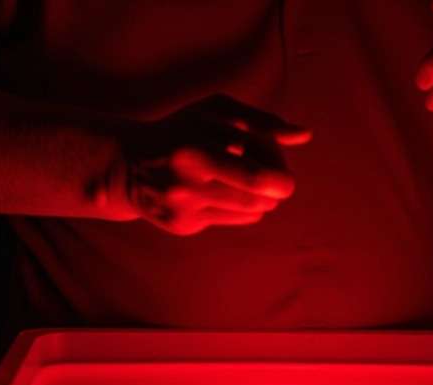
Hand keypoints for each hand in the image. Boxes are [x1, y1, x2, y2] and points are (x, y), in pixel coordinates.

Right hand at [118, 94, 310, 235]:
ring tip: (250, 182)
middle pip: (259, 199)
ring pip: (251, 212)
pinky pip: (234, 220)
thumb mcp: (215, 111)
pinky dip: (242, 208)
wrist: (128, 163)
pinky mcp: (183, 226)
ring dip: (263, 199)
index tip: (283, 170)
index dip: (281, 175)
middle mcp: (187, 184)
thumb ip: (261, 120)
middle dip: (277, 189)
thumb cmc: (183, 130)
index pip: (259, 177)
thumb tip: (304, 135)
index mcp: (196, 150)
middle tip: (277, 181)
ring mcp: (184, 209)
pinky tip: (226, 193)